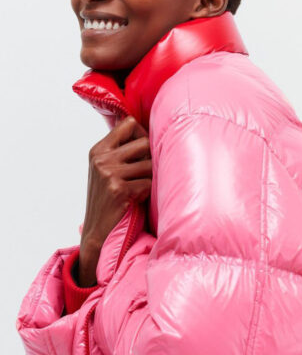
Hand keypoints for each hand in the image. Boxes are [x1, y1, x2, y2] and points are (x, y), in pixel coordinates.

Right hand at [78, 116, 151, 286]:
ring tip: (140, 187)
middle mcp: (102, 158)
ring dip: (150, 177)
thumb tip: (150, 132)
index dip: (143, 134)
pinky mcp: (119, 189)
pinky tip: (137, 198)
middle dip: (151, 158)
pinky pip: (149, 183)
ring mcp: (109, 173)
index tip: (144, 150)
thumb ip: (121, 150)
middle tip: (146, 172)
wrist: (97, 231)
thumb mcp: (106, 169)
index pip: (129, 123)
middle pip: (145, 142)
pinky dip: (147, 192)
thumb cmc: (108, 199)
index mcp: (99, 149)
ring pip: (150, 164)